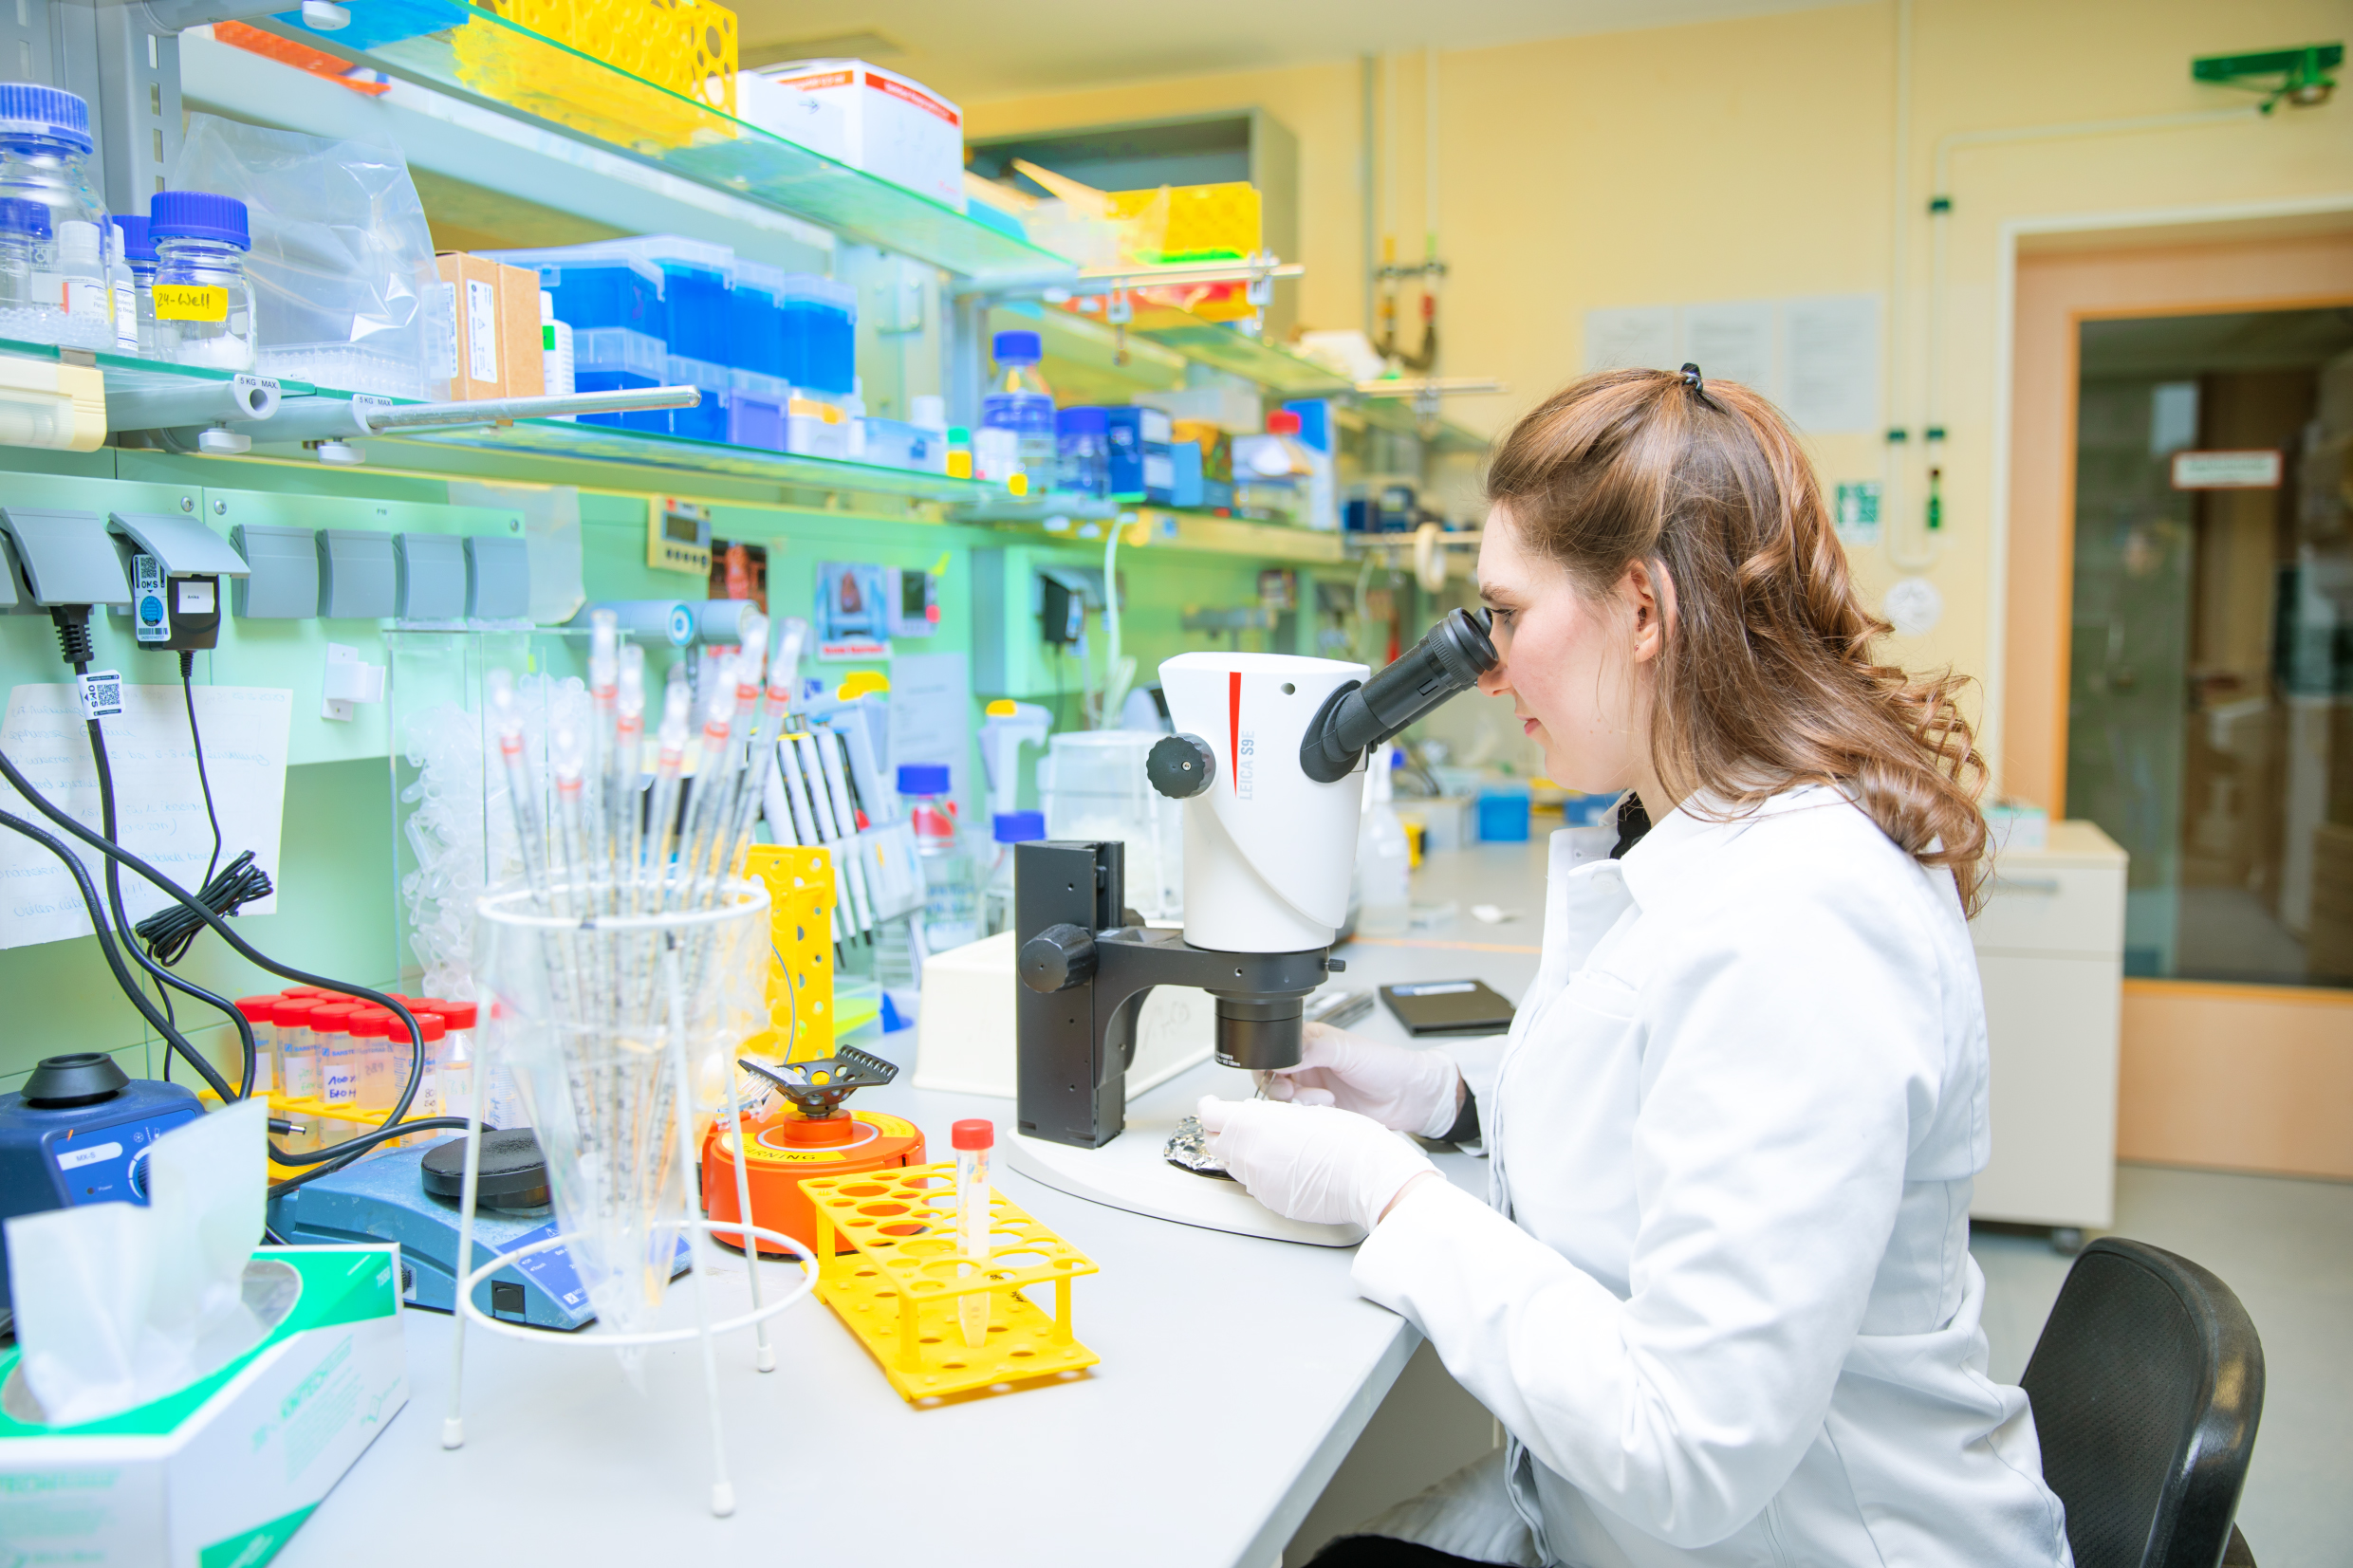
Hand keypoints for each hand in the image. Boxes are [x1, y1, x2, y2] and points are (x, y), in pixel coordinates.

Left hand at [1196, 1096, 1434, 1231]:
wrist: (1370, 1177)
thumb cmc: (1349, 1140)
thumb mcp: (1306, 1110)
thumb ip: (1271, 1115)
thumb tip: (1258, 1116)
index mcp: (1253, 1125)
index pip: (1210, 1113)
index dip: (1211, 1105)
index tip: (1213, 1103)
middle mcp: (1249, 1155)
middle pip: (1214, 1141)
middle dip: (1222, 1129)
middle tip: (1237, 1121)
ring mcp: (1259, 1182)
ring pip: (1233, 1163)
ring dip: (1241, 1150)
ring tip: (1269, 1141)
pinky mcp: (1272, 1201)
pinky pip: (1255, 1183)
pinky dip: (1261, 1171)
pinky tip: (1283, 1163)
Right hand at [1258, 1023, 1464, 1137]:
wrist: (1408, 1097)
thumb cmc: (1386, 1065)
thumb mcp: (1347, 1050)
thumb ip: (1312, 1049)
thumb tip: (1282, 1055)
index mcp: (1310, 1042)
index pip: (1274, 1052)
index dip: (1272, 1066)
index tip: (1284, 1077)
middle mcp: (1308, 1065)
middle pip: (1273, 1079)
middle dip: (1281, 1089)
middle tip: (1295, 1094)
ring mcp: (1313, 1089)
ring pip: (1285, 1101)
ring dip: (1299, 1103)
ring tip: (1325, 1101)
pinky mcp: (1321, 1111)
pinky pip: (1300, 1118)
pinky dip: (1308, 1117)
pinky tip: (1327, 1111)